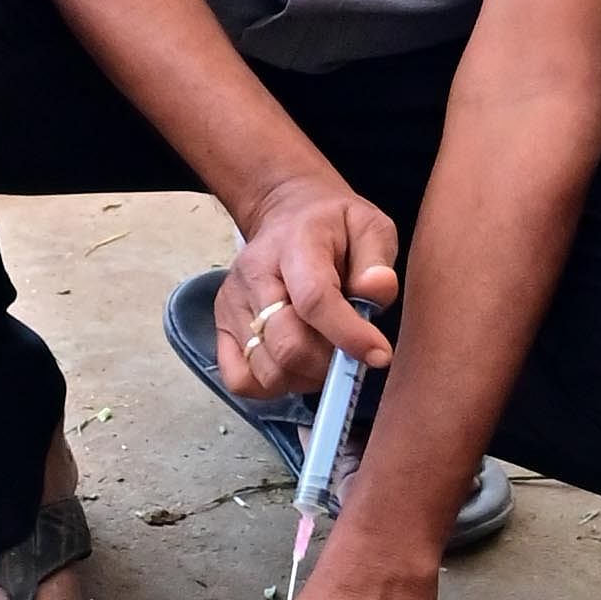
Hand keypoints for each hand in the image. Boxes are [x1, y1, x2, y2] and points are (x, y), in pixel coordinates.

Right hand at [218, 170, 402, 405]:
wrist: (286, 214)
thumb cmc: (334, 226)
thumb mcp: (368, 226)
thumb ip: (376, 259)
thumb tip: (376, 290)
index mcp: (295, 244)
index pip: (314, 299)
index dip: (348, 335)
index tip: (379, 355)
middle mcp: (254, 275)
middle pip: (288, 345)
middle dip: (329, 364)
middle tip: (350, 354)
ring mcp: (232, 304)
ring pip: (267, 370)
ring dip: (305, 377)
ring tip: (324, 355)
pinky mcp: (221, 327)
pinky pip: (240, 380)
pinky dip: (273, 386)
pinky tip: (295, 367)